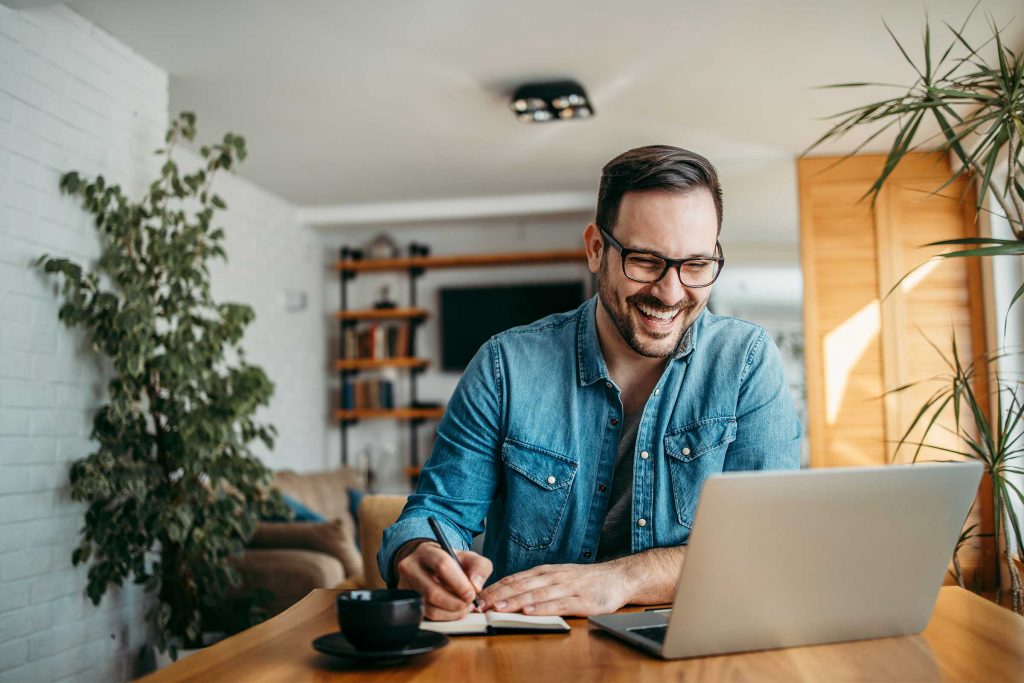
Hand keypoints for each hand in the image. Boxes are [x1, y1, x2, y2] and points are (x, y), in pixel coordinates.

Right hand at [395, 540, 492, 620]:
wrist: (431, 566)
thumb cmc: (451, 562)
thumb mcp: (469, 558)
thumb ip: (479, 567)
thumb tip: (476, 586)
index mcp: (427, 551)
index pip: (442, 565)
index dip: (459, 583)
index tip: (471, 594)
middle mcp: (410, 567)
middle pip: (432, 591)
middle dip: (455, 602)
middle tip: (469, 603)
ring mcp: (405, 585)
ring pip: (428, 607)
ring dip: (451, 612)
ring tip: (463, 607)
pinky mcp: (406, 602)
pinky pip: (425, 616)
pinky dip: (443, 617)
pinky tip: (452, 611)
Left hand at [478, 562, 630, 615]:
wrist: (617, 577)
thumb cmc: (585, 580)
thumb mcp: (557, 577)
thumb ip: (536, 584)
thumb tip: (509, 593)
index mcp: (545, 572)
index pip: (515, 579)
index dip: (495, 588)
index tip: (477, 597)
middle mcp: (553, 577)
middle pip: (521, 586)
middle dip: (498, 595)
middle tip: (479, 604)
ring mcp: (567, 588)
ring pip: (536, 595)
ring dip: (515, 601)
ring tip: (498, 607)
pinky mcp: (581, 600)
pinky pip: (558, 604)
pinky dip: (542, 608)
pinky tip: (529, 612)